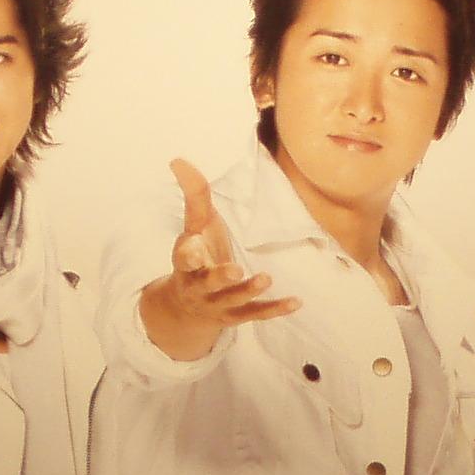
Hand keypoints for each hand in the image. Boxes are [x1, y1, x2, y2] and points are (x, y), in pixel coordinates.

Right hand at [138, 158, 298, 361]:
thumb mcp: (194, 226)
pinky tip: (296, 302)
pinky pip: (256, 314)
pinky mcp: (236, 316)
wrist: (186, 307)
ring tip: (266, 278)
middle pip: (208, 283)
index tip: (193, 249)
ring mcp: (218, 303)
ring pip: (233, 301)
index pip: (184, 259)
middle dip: (220, 277)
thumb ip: (193, 196)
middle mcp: (199, 286)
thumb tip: (178, 159)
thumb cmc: (197, 255)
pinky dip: (275, 309)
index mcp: (187, 263)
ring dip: (248, 291)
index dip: (188, 255)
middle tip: (236, 270)